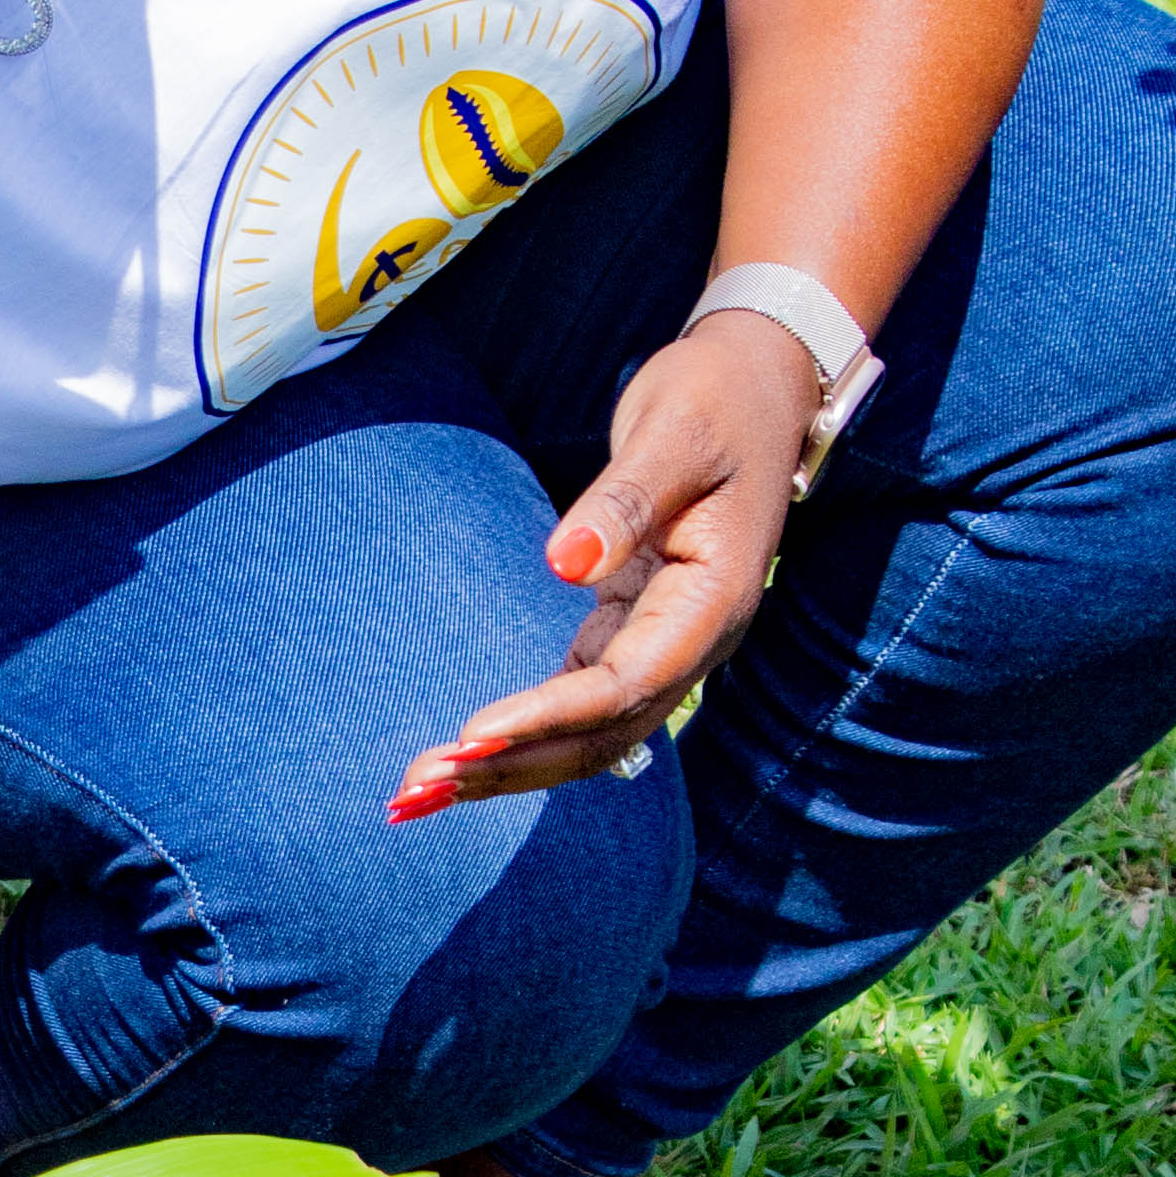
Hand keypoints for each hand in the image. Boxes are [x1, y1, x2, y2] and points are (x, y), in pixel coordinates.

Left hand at [389, 309, 818, 813]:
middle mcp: (694, 640)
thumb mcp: (671, 433)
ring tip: (423, 791)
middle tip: (417, 788)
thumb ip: (623, 502)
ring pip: (591, 733)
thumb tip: (566, 563)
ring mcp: (666, 641)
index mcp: (712, 602)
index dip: (546, 716)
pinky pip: (581, 702)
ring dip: (512, 767)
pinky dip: (526, 733)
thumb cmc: (715, 399)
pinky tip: (467, 755)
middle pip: (603, 734)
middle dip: (513, 766)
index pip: (623, 683)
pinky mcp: (635, 629)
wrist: (758, 386)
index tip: (470, 736)